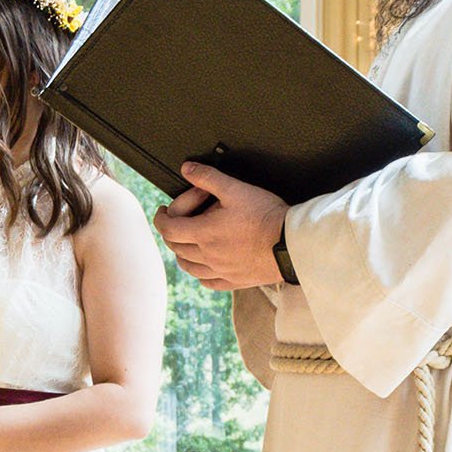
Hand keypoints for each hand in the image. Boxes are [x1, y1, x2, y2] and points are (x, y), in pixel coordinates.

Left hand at [154, 163, 287, 290]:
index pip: (167, 229)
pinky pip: (208, 282)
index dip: (160, 218)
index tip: (163, 211)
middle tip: (181, 218)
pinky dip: (201, 273)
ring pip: (188, 267)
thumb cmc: (266, 216)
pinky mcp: (235, 281)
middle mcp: (207, 256)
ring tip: (190, 240)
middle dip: (172, 230)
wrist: (291, 244)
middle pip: (175, 247)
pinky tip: (207, 264)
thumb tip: (187, 168)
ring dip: (183, 252)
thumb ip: (208, 177)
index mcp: (203, 233)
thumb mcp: (236, 189)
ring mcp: (220, 271)